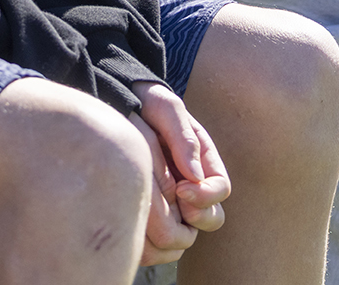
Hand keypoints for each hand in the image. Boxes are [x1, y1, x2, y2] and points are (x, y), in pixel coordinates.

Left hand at [126, 82, 230, 263]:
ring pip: (185, 233)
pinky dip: (151, 237)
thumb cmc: (145, 101)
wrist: (117, 100)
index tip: (181, 189)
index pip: (220, 189)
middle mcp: (192, 183)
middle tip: (172, 204)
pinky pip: (158, 238)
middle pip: (211, 217)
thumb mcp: (165, 108)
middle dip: (197, 217)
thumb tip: (195, 177)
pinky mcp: (151, 210)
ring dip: (174, 231)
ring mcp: (172, 198)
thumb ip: (183, 138)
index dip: (206, 196)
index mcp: (202, 160)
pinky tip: (134, 223)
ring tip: (151, 214)